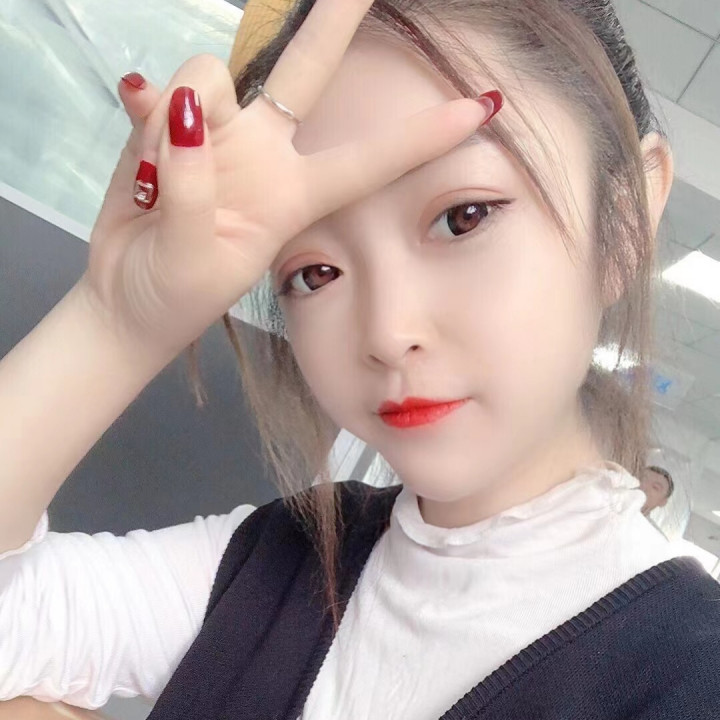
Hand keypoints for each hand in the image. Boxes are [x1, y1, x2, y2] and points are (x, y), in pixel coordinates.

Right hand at [80, 0, 494, 356]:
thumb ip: (195, 186)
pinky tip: (142, 153)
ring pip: (209, 76)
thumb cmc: (172, 298)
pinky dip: (146, 111)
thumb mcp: (194, 259)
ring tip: (158, 183)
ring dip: (179, 115)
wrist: (125, 301)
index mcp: (293, 198)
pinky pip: (161, 91)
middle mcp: (264, 156)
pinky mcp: (170, 127)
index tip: (482, 106)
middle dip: (332, 20)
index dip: (424, 136)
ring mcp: (218, 136)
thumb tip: (189, 110)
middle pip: (307, 71)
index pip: (370, 159)